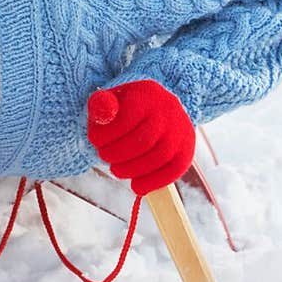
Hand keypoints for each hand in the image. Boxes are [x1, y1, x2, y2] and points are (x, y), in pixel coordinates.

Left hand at [87, 79, 194, 195]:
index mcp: (147, 94)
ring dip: (133, 170)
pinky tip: (137, 187)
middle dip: (118, 154)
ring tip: (117, 170)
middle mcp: (169, 109)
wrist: (157, 109)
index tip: (95, 141)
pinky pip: (174, 169)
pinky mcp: (187, 148)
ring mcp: (181, 130)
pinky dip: (154, 182)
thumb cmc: (126, 108)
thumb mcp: (111, 100)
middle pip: (144, 140)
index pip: (127, 117)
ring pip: (159, 157)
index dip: (107, 134)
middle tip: (104, 157)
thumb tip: (102, 114)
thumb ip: (101, 105)